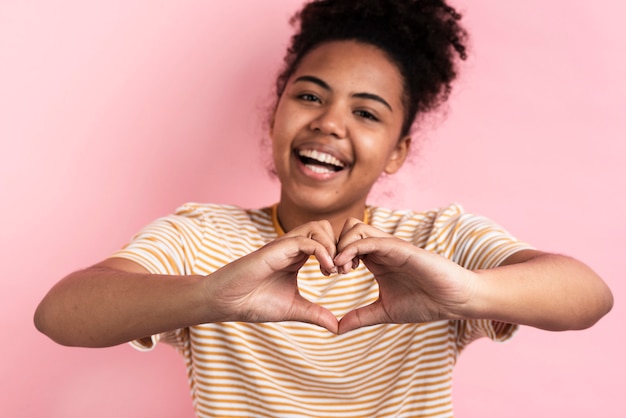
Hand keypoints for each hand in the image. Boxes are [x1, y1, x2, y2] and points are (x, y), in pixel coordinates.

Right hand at [203, 220, 339, 332]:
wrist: (226, 302)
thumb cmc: (254, 303)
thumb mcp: (293, 309)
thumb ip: (315, 314)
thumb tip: (337, 327)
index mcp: (297, 257)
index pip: (327, 241)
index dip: (341, 253)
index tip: (346, 273)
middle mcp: (292, 247)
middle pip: (326, 228)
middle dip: (341, 246)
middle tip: (344, 270)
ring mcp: (284, 246)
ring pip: (318, 227)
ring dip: (332, 246)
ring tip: (333, 271)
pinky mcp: (276, 248)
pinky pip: (306, 240)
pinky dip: (322, 252)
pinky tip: (326, 271)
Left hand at [334, 219, 476, 333]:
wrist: (454, 300)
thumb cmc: (424, 303)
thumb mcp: (384, 312)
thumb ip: (360, 317)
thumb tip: (336, 329)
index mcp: (376, 260)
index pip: (345, 244)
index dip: (332, 256)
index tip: (328, 276)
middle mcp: (381, 248)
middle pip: (346, 229)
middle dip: (333, 246)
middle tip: (331, 271)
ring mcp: (390, 246)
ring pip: (355, 228)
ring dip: (341, 246)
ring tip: (341, 270)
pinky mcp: (400, 248)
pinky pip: (370, 239)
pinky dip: (352, 249)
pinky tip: (345, 267)